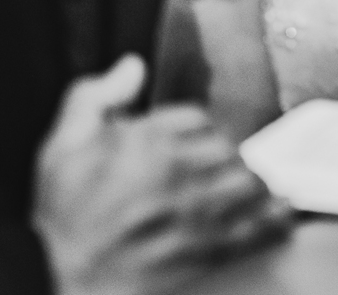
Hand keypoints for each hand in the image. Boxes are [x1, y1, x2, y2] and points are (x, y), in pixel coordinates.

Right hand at [33, 55, 293, 294]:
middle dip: (229, 156)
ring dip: (254, 185)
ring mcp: (195, 214)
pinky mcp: (207, 251)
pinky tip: (280, 214)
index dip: (200, 128)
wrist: (56, 278)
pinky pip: (255, 228)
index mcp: (145, 142)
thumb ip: (95, 96)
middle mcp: (175, 174)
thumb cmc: (63, 213)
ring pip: (248, 184)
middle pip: (229, 150)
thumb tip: (133, 64)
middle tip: (227, 166)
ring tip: (254, 188)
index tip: (198, 140)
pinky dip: (273, 220)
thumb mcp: (62, 145)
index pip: (198, 118)